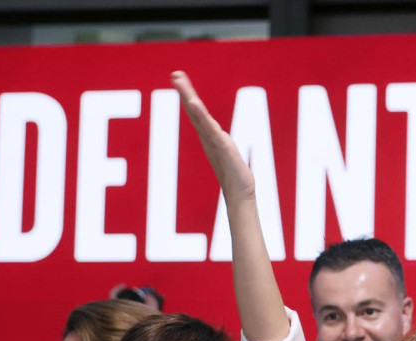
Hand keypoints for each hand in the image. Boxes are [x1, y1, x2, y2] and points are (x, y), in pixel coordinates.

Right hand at [171, 70, 255, 200]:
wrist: (239, 191)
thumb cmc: (233, 174)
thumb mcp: (225, 152)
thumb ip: (219, 142)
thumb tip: (216, 136)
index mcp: (208, 135)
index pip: (196, 111)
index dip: (187, 94)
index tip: (178, 76)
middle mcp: (207, 136)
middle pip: (194, 110)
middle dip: (185, 92)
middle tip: (175, 74)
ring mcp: (213, 141)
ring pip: (199, 117)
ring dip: (190, 99)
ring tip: (181, 84)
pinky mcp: (222, 147)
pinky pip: (210, 128)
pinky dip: (201, 116)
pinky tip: (194, 104)